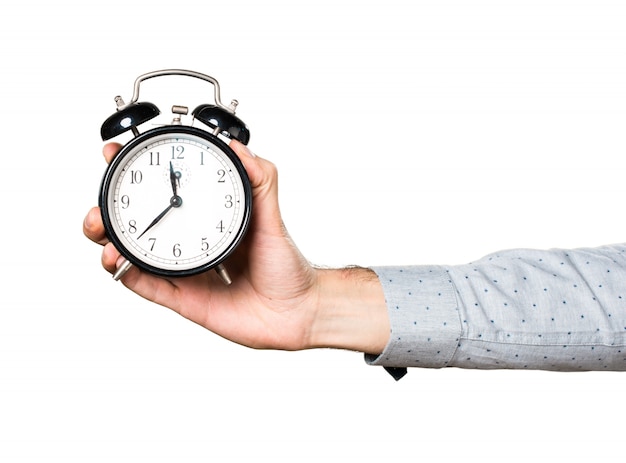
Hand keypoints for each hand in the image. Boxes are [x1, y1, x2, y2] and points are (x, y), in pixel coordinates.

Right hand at [83, 141, 388, 352]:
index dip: (136, 177)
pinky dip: (127, 273)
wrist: (299, 312)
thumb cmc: (288, 266)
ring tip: (100, 232)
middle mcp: (191, 245)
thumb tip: (239, 147)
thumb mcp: (273, 216)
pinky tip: (115, 260)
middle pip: (139, 226)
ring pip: (135, 255)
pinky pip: (148, 286)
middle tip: (100, 204)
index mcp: (208, 221)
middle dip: (110, 213)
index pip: (165, 195)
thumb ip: (261, 180)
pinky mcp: (185, 301)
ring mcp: (186, 273)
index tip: (116, 155)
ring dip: (109, 242)